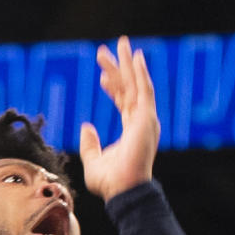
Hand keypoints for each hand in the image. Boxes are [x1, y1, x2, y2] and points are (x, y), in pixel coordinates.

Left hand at [80, 35, 160, 200]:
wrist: (123, 190)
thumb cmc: (110, 182)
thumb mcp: (93, 161)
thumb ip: (90, 144)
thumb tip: (87, 126)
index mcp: (131, 130)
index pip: (123, 102)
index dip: (113, 87)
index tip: (101, 76)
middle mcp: (141, 121)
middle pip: (129, 88)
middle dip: (119, 68)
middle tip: (107, 50)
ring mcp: (146, 119)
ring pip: (136, 84)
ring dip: (128, 63)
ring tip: (122, 43)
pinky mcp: (147, 118)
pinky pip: (145, 90)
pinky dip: (141, 73)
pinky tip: (135, 57)